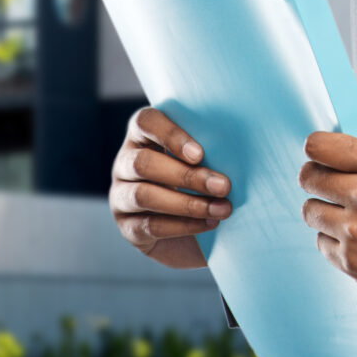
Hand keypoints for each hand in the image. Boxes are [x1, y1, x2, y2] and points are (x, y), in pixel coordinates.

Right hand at [109, 107, 230, 270]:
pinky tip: (210, 224)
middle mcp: (126, 163)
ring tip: (222, 209)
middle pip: (143, 163)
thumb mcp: (207, 162)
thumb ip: (212, 151)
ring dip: (187, 204)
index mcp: (144, 136)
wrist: (198, 235)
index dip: (170, 135)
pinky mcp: (127, 227)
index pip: (145, 121)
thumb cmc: (206, 185)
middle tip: (224, 186)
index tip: (200, 154)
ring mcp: (121, 196)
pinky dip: (183, 225)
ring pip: (143, 196)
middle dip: (187, 176)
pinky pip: (150, 226)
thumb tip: (235, 151)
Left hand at [298, 132, 356, 307]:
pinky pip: (323, 245)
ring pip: (311, 213)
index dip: (316, 149)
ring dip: (326, 211)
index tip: (321, 156)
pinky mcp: (356, 266)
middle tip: (333, 186)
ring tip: (353, 215)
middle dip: (317, 178)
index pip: (318, 146)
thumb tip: (339, 150)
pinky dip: (337, 241)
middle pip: (308, 178)